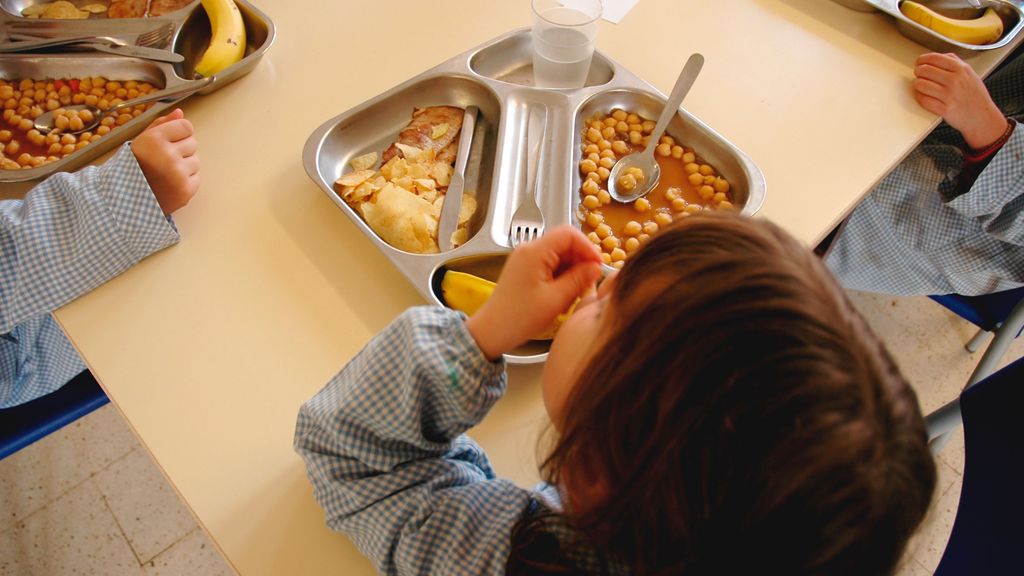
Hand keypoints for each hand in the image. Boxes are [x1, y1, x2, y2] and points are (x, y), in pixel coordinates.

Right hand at [131, 108, 199, 214]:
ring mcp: (178, 174)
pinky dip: (185, 181)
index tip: (166, 142)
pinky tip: (169, 184)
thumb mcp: (140, 141)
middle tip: (162, 160)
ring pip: (196, 161)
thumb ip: (160, 124)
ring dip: (184, 166)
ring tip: (164, 173)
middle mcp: (167, 155)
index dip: (178, 133)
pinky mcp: (186, 190)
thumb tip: (180, 112)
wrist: (125, 200)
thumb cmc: (134, 167)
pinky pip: (196, 178)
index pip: (186, 126)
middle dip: (181, 149)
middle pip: (193, 142)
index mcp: (154, 139)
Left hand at [466, 226, 602, 359]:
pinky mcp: (527, 269)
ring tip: (573, 295)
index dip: (587, 247)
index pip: (569, 234)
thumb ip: (579, 279)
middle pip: (565, 244)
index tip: (598, 265)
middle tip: (588, 284)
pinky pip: (551, 266)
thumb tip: (596, 267)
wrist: (493, 330)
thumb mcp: (555, 299)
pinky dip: (562, 278)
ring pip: (560, 256)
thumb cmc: (520, 318)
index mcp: (534, 252)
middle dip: (580, 262)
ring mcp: (527, 259)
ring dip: (572, 272)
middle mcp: (529, 250)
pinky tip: (562, 297)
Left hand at [912, 52, 1006, 149]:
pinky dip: (920, 97)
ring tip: (921, 86)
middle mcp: (955, 80)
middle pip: (925, 70)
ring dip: (918, 85)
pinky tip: (924, 96)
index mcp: (961, 69)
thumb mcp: (970, 74)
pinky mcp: (944, 109)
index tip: (919, 62)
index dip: (922, 59)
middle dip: (918, 72)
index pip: (935, 58)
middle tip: (918, 74)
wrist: (982, 117)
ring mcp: (949, 95)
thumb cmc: (975, 96)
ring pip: (921, 84)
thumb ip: (955, 63)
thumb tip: (937, 57)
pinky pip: (923, 100)